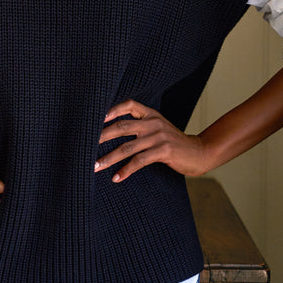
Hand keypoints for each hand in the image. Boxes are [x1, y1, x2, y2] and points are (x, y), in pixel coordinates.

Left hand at [95, 100, 211, 180]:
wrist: (199, 153)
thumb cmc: (173, 142)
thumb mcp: (158, 128)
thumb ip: (140, 126)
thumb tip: (112, 132)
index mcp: (150, 114)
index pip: (128, 104)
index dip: (111, 109)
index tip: (94, 118)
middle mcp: (153, 122)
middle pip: (121, 126)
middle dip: (101, 136)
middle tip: (83, 145)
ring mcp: (158, 136)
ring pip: (127, 146)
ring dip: (109, 158)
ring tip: (95, 166)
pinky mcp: (163, 151)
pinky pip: (139, 160)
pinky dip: (126, 170)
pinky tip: (117, 178)